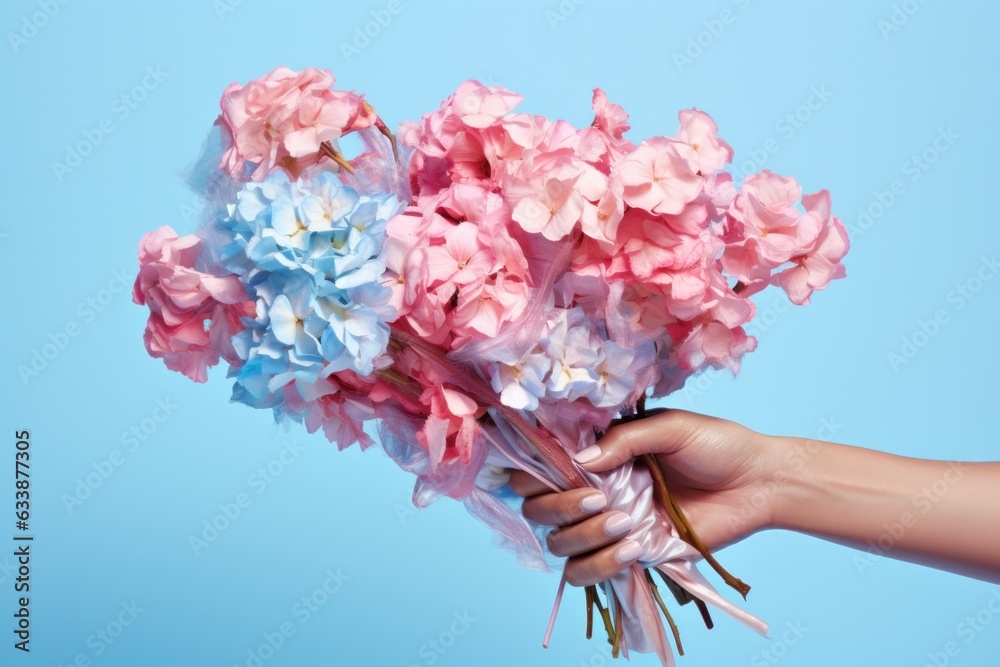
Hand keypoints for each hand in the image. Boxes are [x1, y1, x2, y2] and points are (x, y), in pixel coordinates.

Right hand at [509, 409, 780, 585]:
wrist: (759, 483)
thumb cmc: (717, 446)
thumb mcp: (671, 428)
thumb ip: (624, 440)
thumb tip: (580, 461)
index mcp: (599, 456)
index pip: (543, 467)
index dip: (532, 473)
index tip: (551, 473)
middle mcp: (596, 491)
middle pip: (539, 510)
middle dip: (557, 507)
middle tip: (597, 500)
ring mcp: (609, 528)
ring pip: (561, 545)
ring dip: (583, 537)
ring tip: (624, 524)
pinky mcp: (631, 556)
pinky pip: (590, 573)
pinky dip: (601, 564)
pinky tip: (633, 549)